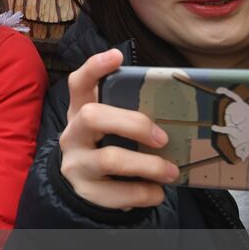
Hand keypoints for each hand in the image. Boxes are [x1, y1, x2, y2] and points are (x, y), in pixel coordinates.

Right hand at [57, 50, 178, 210]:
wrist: (84, 189)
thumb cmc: (107, 147)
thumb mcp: (110, 127)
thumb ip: (129, 113)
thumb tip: (176, 104)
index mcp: (80, 111)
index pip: (79, 83)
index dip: (94, 67)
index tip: (116, 55)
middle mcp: (73, 135)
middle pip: (92, 116)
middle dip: (133, 124)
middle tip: (163, 138)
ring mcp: (76, 164)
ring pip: (110, 159)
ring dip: (148, 165)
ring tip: (171, 171)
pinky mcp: (87, 192)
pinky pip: (120, 194)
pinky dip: (146, 192)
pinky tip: (156, 190)